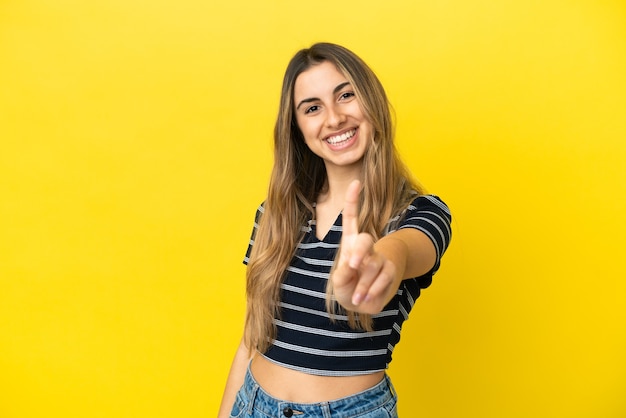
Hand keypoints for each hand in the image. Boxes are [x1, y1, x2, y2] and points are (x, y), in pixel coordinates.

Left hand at [330, 180, 398, 313]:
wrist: (363, 302)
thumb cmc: (348, 286)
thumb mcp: (339, 283)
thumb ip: (341, 276)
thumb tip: (351, 267)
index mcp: (350, 244)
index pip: (351, 218)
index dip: (353, 201)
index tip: (356, 183)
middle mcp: (366, 248)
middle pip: (365, 240)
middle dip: (359, 251)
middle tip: (351, 265)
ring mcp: (379, 259)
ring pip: (374, 264)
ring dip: (364, 283)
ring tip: (356, 297)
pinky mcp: (389, 272)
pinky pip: (384, 277)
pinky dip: (373, 290)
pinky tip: (364, 298)